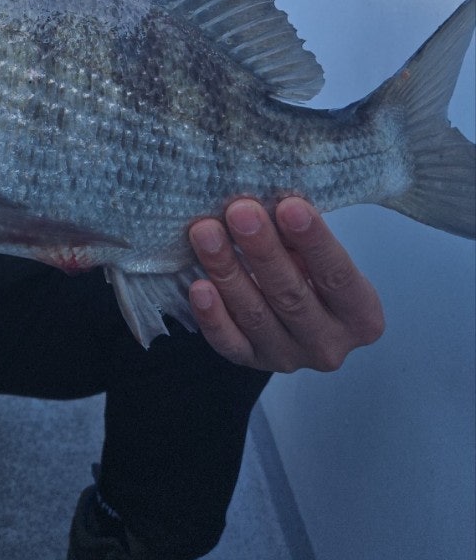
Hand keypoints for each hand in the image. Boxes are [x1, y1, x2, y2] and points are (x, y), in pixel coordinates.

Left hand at [187, 197, 384, 372]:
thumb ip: (300, 231)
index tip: (289, 205)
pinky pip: (229, 343)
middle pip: (292, 296)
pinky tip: (198, 287)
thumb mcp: (317, 248)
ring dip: (228, 271)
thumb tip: (269, 198)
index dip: (314, 241)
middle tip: (240, 211)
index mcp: (361, 315)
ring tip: (206, 232)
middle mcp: (329, 344)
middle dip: (263, 250)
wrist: (295, 304)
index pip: (338, 276)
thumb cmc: (309, 265)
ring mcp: (289, 358)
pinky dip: (212, 317)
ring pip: (255, 315)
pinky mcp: (252, 361)